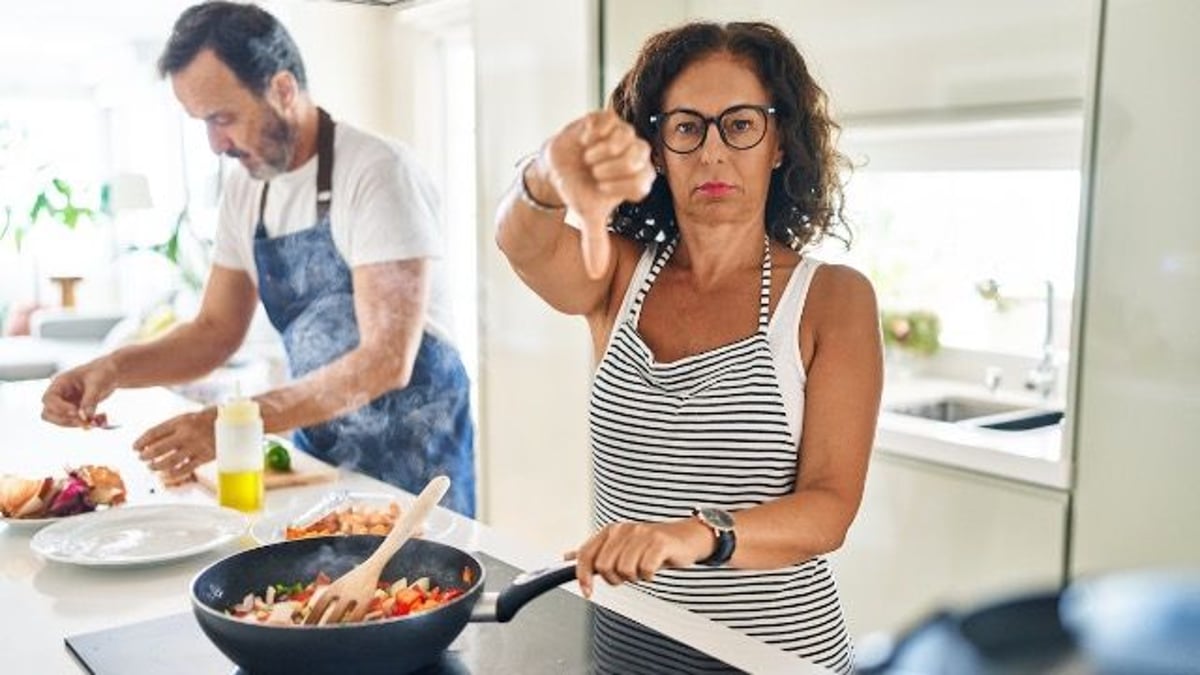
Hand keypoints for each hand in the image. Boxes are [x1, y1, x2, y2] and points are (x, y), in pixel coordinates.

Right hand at [41, 358, 118, 427]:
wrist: (111, 373)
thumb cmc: (102, 372)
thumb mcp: (97, 384)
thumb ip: (90, 400)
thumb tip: (85, 416)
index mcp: (61, 383)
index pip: (49, 399)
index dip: (60, 408)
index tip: (76, 412)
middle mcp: (60, 394)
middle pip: (49, 412)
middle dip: (65, 420)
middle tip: (84, 422)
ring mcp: (67, 403)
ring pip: (59, 420)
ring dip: (74, 424)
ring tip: (93, 422)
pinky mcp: (76, 410)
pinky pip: (74, 421)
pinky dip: (84, 423)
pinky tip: (99, 420)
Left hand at [133, 408, 217, 484]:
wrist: (235, 421)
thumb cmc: (211, 418)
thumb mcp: (190, 417)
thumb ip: (174, 427)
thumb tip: (154, 440)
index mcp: (181, 421)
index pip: (154, 432)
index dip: (141, 441)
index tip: (135, 447)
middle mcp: (186, 434)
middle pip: (158, 448)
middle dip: (146, 455)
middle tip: (141, 458)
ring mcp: (196, 446)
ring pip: (169, 461)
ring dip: (156, 466)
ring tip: (152, 467)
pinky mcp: (205, 457)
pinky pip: (185, 469)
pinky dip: (173, 474)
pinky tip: (166, 475)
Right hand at [541, 110, 655, 277]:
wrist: (558, 170)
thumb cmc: (580, 192)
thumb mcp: (588, 217)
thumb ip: (596, 243)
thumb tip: (596, 274)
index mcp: (640, 178)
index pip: (641, 181)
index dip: (616, 185)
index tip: (600, 188)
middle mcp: (637, 154)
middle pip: (635, 157)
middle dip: (606, 168)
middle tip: (593, 172)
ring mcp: (624, 134)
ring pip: (621, 138)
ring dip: (597, 152)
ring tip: (588, 158)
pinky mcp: (608, 118)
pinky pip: (606, 122)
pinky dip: (590, 134)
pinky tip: (584, 141)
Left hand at [566, 518, 710, 597]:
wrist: (686, 537)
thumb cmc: (652, 545)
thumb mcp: (621, 546)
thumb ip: (595, 552)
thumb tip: (567, 557)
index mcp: (611, 531)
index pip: (586, 554)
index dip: (583, 576)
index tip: (587, 592)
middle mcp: (624, 530)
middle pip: (605, 567)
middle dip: (616, 578)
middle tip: (629, 574)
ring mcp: (641, 534)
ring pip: (624, 571)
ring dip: (635, 577)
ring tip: (643, 568)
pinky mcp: (658, 542)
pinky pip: (645, 570)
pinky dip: (650, 575)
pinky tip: (655, 568)